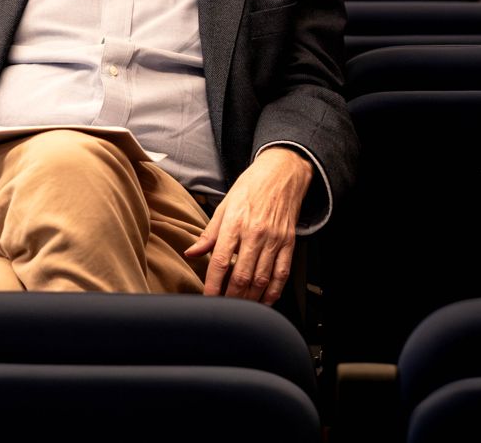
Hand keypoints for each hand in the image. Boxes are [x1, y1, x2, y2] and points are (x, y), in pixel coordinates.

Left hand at [184, 147, 311, 303]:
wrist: (281, 173)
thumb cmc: (250, 188)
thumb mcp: (224, 206)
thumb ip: (209, 234)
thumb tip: (192, 253)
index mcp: (234, 223)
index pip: (221, 262)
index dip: (213, 285)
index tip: (207, 298)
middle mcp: (255, 233)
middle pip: (241, 275)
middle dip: (231, 297)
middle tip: (224, 308)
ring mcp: (274, 239)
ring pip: (262, 279)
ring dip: (250, 298)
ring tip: (240, 307)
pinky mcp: (289, 243)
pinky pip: (282, 274)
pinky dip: (273, 291)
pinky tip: (265, 300)